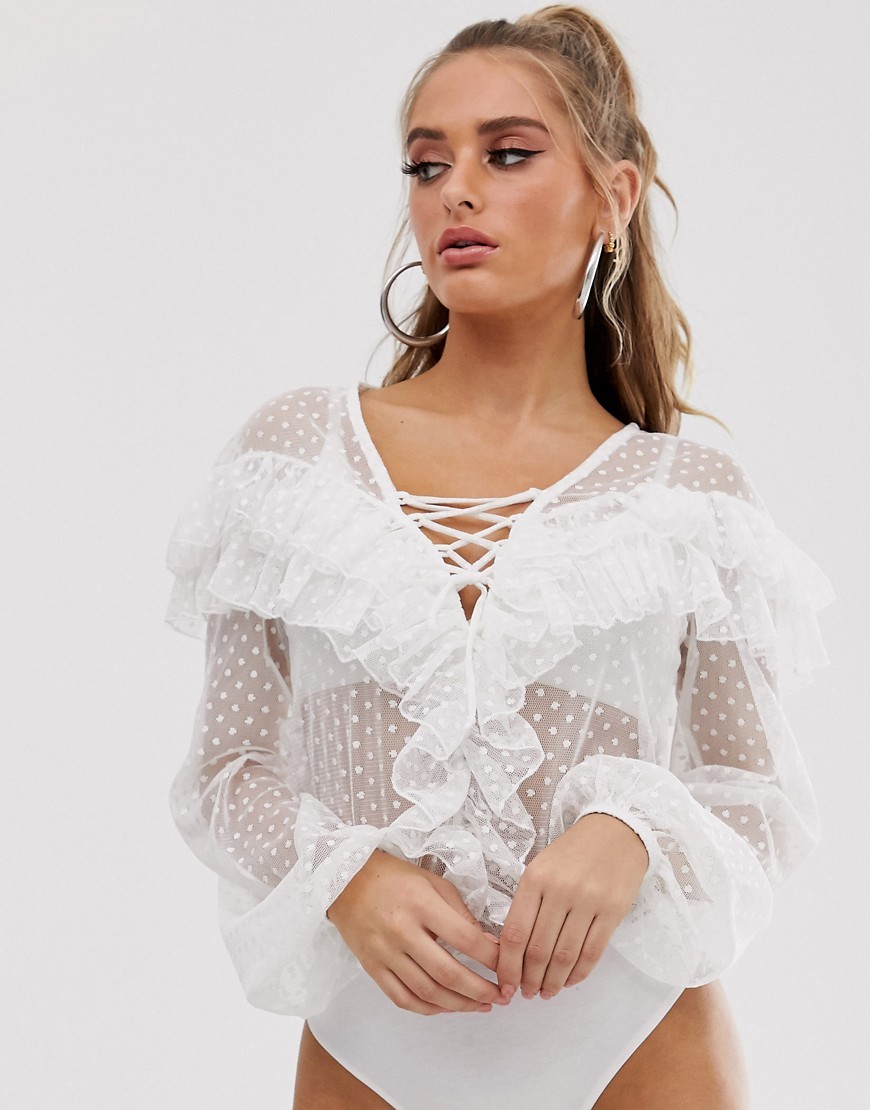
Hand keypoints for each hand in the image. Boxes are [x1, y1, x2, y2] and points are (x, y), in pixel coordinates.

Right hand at [326, 848, 507, 1016]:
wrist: (346, 881)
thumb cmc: (395, 878)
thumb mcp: (433, 883)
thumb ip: (461, 913)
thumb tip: (491, 943)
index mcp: (421, 905)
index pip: (465, 939)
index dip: (491, 957)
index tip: (507, 966)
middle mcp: (402, 932)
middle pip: (448, 973)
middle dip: (481, 990)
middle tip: (501, 996)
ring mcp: (385, 953)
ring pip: (427, 992)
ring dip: (460, 1005)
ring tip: (482, 1005)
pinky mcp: (372, 968)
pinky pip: (403, 998)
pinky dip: (428, 1009)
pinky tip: (448, 1007)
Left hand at [495, 813, 649, 1000]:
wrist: (615, 832)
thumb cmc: (571, 853)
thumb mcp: (540, 868)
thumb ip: (526, 904)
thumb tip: (511, 950)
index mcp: (534, 879)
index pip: (514, 933)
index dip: (507, 967)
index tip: (505, 985)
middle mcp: (560, 890)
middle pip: (539, 950)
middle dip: (529, 979)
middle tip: (526, 994)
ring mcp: (588, 901)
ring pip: (565, 956)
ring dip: (553, 982)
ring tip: (546, 992)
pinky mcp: (613, 911)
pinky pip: (592, 952)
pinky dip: (579, 974)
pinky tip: (570, 981)